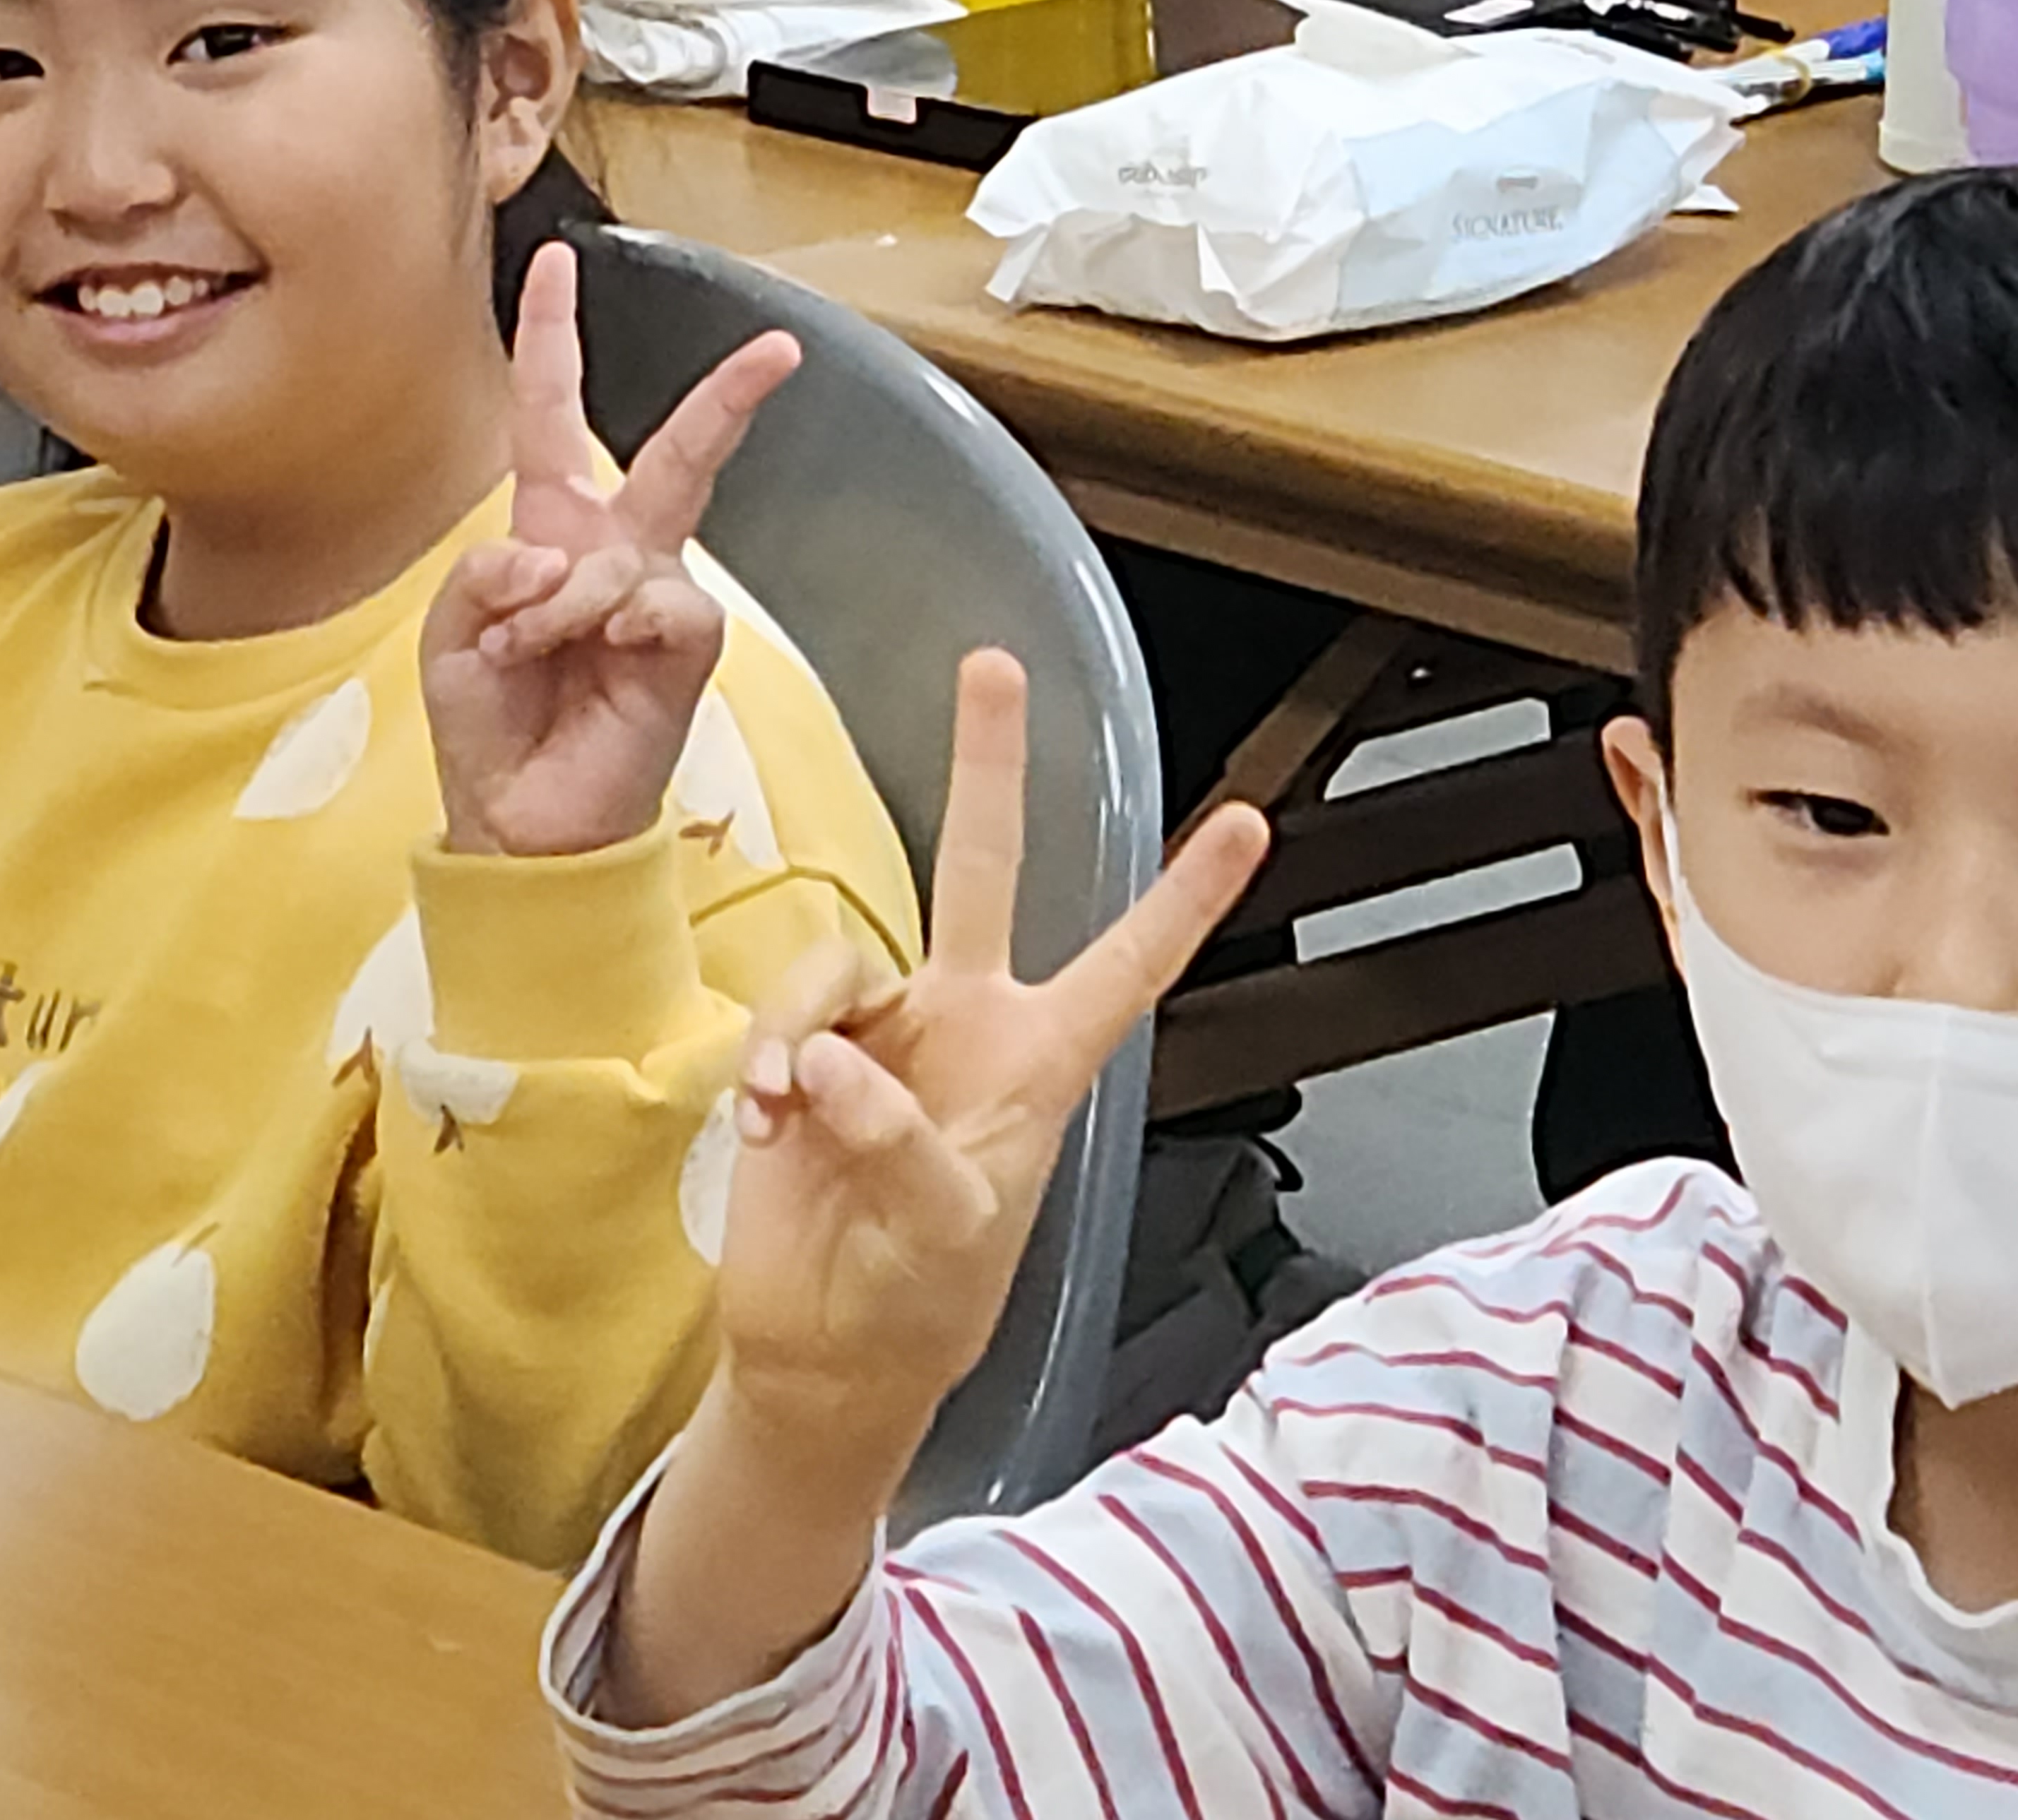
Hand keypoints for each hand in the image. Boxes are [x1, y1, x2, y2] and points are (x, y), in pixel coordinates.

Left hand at [422, 244, 791, 861]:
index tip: (554, 261)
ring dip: (555, 602)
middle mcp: (615, 552)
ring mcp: (658, 597)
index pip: (551, 414)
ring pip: (620, 550)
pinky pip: (651, 598)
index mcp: (551, 530)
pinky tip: (581, 658)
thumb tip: (558, 555)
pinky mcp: (688, 644)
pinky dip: (595, 624)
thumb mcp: (453, 630)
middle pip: (676, 455)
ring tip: (526, 653)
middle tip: (778, 347)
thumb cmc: (489, 723)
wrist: (521, 821)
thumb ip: (487, 569)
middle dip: (726, 399)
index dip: (551, 336)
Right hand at [708, 653, 1268, 1477]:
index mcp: (1039, 1066)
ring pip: (845, 957)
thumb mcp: (946, 1240)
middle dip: (987, 766)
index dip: (1184, 898)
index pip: (1128, 968)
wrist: (821, 1351)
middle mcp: (966, 1024)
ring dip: (812, 1025)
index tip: (1249, 823)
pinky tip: (769, 1115)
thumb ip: (902, 1145)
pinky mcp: (804, 1053)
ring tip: (793, 1108)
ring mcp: (882, 1033)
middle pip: (981, 869)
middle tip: (995, 666)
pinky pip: (787, 1012)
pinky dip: (772, 1056)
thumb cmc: (919, 1305)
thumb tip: (836, 1069)